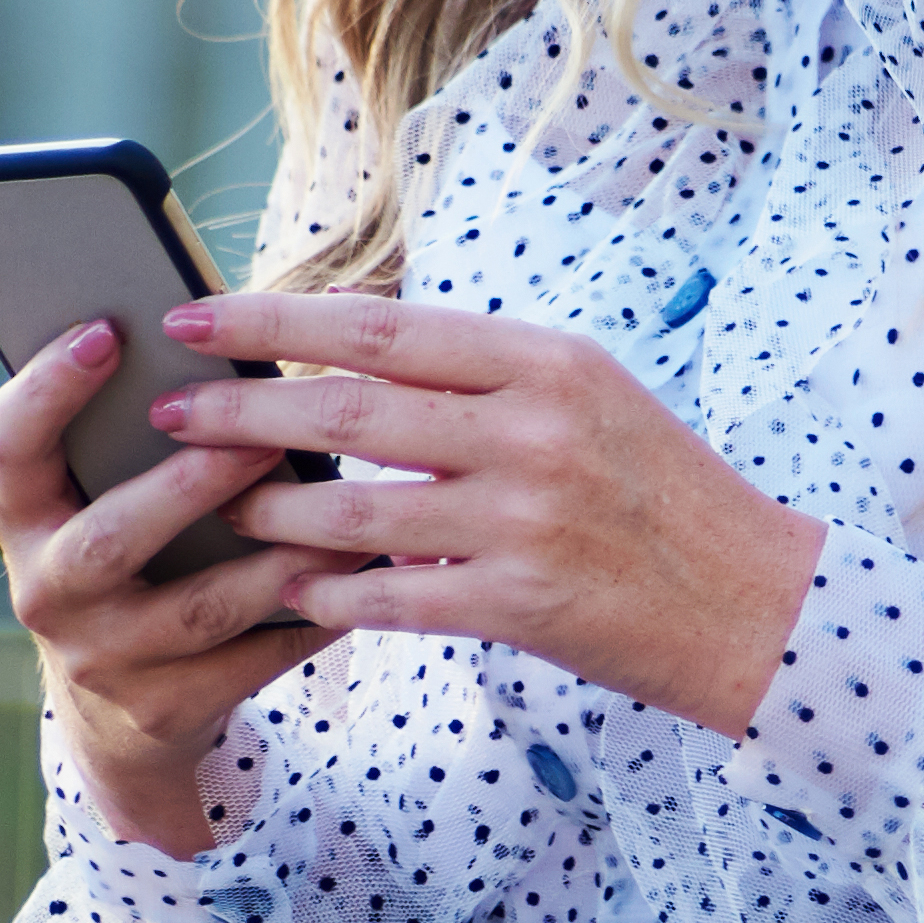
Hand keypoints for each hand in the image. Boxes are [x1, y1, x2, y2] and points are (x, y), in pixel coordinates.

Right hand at [0, 318, 367, 853]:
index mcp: (23, 515)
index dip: (48, 387)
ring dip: (281, 559)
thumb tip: (241, 318)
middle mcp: (46, 589)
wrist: (117, 714)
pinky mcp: (164, 707)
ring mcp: (101, 657)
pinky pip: (253, 660)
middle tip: (262, 437)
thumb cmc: (134, 559)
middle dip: (191, 486)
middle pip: (111, 537)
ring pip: (201, 608)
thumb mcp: (106, 497)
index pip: (8, 443)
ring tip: (349, 517)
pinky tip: (365, 579)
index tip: (108, 331)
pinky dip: (314, 616)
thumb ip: (150, 428)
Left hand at [153, 296, 826, 738]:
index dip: (274, 320)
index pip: (381, 328)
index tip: (197, 315)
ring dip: (273, 512)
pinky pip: (393, 597)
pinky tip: (288, 593)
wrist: (756, 607)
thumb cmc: (663, 498)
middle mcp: (534, 431)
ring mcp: (527, 521)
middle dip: (242, 411)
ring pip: (356, 508)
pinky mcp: (523, 606)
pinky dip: (330, 596)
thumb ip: (483, 378)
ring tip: (220, 507)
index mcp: (547, 362)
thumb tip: (357, 353)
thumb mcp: (589, 401)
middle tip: (167, 411)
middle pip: (349, 409)